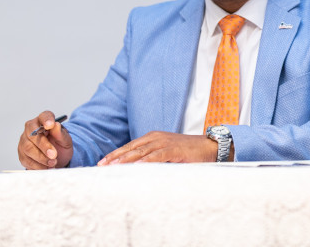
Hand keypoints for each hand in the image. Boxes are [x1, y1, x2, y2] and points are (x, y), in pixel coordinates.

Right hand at [18, 111, 73, 169]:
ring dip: (41, 158)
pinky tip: (46, 167)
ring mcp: (24, 141)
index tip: (50, 125)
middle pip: (33, 135)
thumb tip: (56, 125)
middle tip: (54, 154)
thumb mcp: (65, 140)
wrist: (56, 158)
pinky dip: (37, 166)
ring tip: (53, 163)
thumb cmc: (60, 145)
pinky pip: (27, 160)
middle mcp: (31, 129)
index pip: (44, 116)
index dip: (46, 120)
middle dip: (44, 146)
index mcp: (43, 121)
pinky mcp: (22, 154)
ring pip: (28, 149)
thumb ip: (61, 133)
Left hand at [97, 131, 221, 164]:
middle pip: (131, 148)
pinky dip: (145, 161)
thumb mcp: (167, 154)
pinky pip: (156, 156)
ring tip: (112, 167)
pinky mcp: (173, 149)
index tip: (101, 163)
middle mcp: (156, 137)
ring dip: (125, 160)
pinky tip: (135, 167)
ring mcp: (164, 142)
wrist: (209, 147)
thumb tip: (138, 171)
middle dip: (115, 157)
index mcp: (153, 138)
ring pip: (140, 151)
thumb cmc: (188, 153)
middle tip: (100, 166)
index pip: (129, 146)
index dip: (115, 154)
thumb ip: (153, 159)